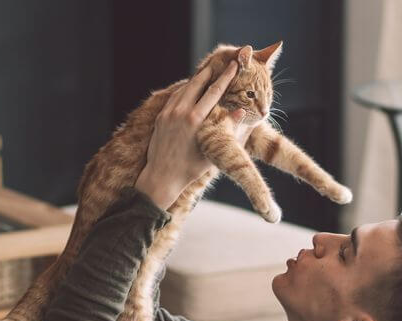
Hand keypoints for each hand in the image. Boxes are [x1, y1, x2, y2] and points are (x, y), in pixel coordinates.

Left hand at [135, 60, 257, 209]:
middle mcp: (181, 113)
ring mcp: (168, 114)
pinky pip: (174, 98)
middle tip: (220, 62)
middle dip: (210, 72)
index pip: (214, 91)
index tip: (234, 65)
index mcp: (196, 120)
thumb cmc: (191, 168)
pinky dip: (183, 90)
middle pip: (197, 84)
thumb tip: (240, 112)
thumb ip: (227, 129)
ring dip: (196, 79)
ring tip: (206, 73)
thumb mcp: (213, 149)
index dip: (225, 77)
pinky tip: (189, 88)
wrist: (162, 177)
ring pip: (184, 89)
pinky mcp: (160, 117)